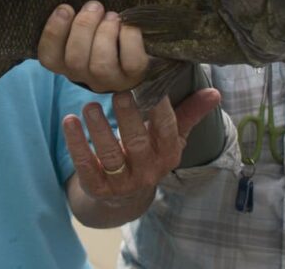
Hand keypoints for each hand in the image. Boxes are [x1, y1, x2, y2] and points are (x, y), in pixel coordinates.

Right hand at [38, 1, 148, 91]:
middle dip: (84, 27)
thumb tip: (72, 4)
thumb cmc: (103, 30)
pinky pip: (131, 62)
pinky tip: (127, 25)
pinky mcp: (134, 76)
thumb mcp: (84, 25)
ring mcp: (110, 80)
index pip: (48, 57)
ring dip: (105, 34)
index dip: (53, 33)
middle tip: (95, 6)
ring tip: (112, 16)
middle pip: (75, 60)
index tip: (65, 8)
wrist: (138, 48)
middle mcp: (85, 77)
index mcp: (65, 63)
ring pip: (101, 65)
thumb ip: (74, 18)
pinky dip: (129, 39)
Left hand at [64, 88, 220, 207]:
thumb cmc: (149, 154)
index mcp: (168, 155)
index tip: (153, 87)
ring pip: (110, 155)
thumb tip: (215, 91)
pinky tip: (69, 122)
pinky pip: (85, 166)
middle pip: (137, 144)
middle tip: (118, 93)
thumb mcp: (171, 137)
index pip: (168, 131)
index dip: (161, 111)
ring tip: (89, 106)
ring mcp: (121, 182)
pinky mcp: (97, 188)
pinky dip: (76, 144)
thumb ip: (190, 112)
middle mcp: (147, 172)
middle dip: (128, 118)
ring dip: (99, 129)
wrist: (123, 198)